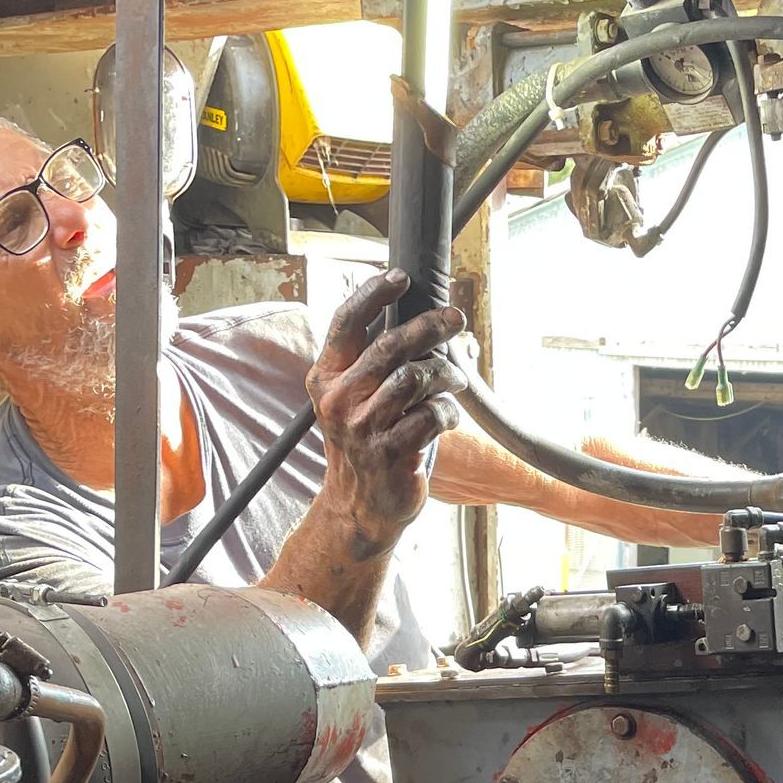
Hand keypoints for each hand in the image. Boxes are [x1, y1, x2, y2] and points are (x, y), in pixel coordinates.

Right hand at [306, 269, 467, 547]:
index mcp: (326, 378)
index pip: (346, 322)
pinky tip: (448, 417)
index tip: (401, 277)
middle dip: (430, 326)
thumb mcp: (351, 399)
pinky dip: (448, 412)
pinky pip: (431, 415)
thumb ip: (369, 362)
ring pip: (415, 378)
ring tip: (456, 381)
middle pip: (390, 345)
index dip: (374, 293)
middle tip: (455, 319)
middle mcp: (340, 399)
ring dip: (445, 375)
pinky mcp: (390, 453)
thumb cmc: (366, 441)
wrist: (360, 505)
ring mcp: (363, 428)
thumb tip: (411, 315)